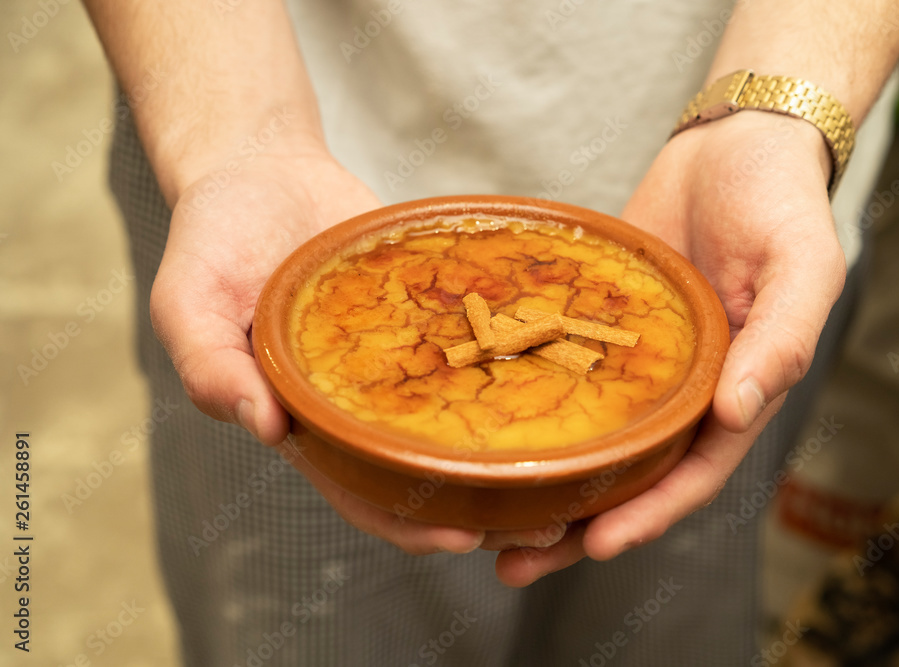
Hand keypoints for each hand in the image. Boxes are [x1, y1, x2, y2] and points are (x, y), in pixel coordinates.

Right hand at [151, 140, 562, 554]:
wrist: (261, 171)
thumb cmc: (213, 239)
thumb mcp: (187, 300)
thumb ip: (209, 364)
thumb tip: (262, 427)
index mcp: (305, 418)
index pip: (359, 491)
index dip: (407, 523)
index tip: (463, 538)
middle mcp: (360, 399)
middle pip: (426, 469)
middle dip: (481, 501)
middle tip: (548, 517)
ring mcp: (401, 357)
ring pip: (460, 418)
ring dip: (507, 450)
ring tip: (571, 466)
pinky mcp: (430, 313)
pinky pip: (473, 346)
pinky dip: (511, 368)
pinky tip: (560, 376)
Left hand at [494, 111, 846, 584]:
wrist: (732, 142)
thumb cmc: (781, 201)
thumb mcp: (804, 264)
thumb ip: (783, 338)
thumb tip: (738, 412)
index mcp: (734, 392)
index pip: (690, 474)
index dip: (648, 515)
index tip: (596, 545)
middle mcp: (680, 391)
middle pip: (627, 475)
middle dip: (576, 525)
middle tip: (512, 560)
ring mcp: (633, 363)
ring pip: (586, 439)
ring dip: (542, 482)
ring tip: (481, 520)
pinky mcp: (593, 326)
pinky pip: (557, 373)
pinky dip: (526, 409)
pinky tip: (476, 429)